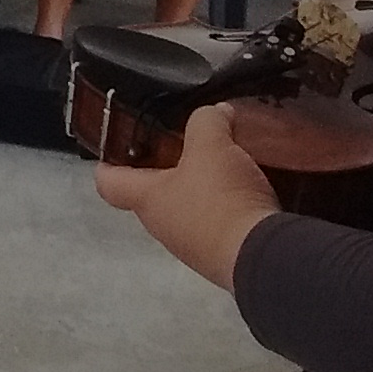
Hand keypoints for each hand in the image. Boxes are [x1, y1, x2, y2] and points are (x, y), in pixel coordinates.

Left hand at [94, 104, 280, 292]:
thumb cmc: (220, 200)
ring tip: (226, 164)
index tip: (113, 147)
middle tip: (186, 145)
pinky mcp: (224, 258)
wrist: (264, 258)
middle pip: (153, 195)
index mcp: (147, 199)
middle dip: (168, 170)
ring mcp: (194, 247)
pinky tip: (250, 191)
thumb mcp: (211, 146)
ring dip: (203, 190)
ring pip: (188, 211)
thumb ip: (206, 122)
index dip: (107, 164)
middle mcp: (164, 227)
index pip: (108, 183)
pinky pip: (220, 226)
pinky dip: (230, 208)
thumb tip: (215, 113)